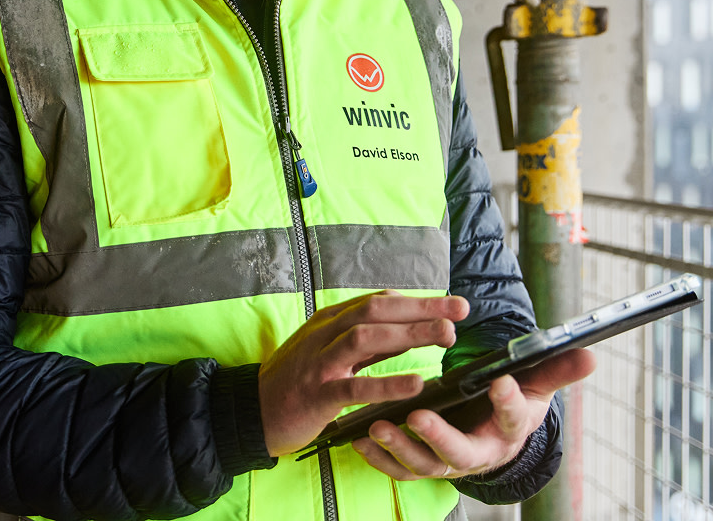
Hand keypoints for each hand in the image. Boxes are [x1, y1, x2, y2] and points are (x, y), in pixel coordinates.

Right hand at [259, 291, 470, 456]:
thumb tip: (408, 327)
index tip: (451, 305)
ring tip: (445, 337)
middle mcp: (324, 334)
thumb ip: (366, 340)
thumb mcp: (329, 351)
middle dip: (420, 308)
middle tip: (459, 311)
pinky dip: (386, 383)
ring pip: (365, 338)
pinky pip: (354, 386)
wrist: (252, 410)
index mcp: (329, 321)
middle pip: (375, 311)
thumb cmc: (295, 380)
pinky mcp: (317, 394)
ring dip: (408, 334)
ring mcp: (319, 363)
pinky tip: (415, 384)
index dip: (417, 301)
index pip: (377, 301)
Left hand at [352, 347, 595, 480]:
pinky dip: (378, 458)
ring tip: (376, 426)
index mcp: (507, 431)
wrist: (493, 431)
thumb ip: (556, 369)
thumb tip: (591, 354)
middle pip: (459, 453)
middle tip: (418, 417)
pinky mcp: (421, 463)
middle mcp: (477, 452)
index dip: (508, 401)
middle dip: (438, 436)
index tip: (501, 381)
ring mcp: (446, 462)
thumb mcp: (534, 385)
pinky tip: (359, 438)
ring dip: (399, 447)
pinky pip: (399, 469)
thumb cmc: (511, 402)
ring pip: (422, 464)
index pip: (511, 418)